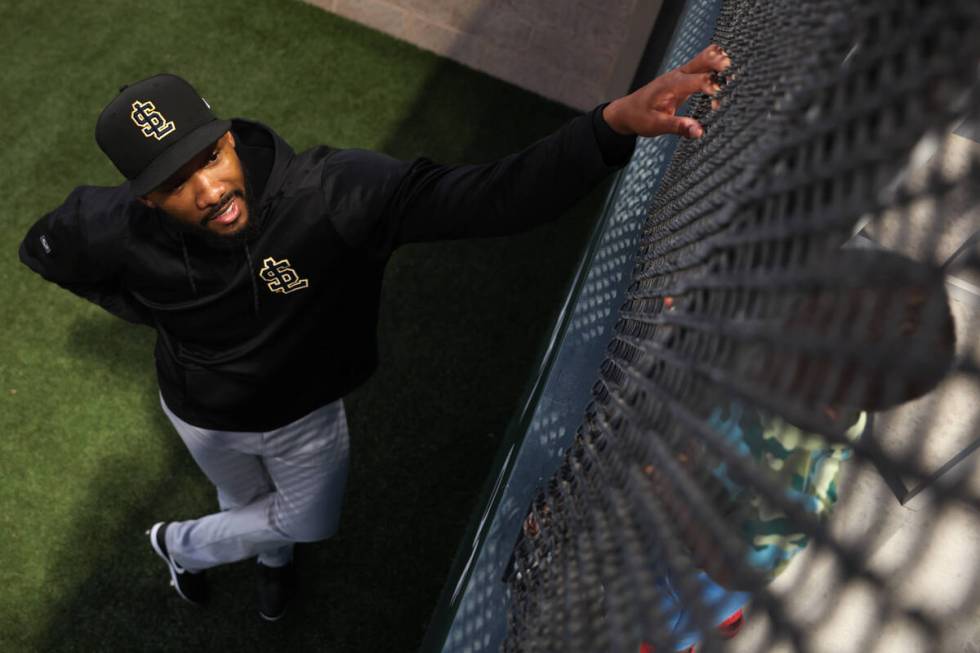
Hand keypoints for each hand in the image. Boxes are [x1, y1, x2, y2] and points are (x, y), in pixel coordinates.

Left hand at [602, 44, 730, 138]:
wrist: (627, 111)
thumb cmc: (640, 118)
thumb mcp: (657, 126)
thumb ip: (678, 127)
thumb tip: (699, 132)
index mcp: (672, 85)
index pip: (699, 80)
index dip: (714, 88)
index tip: (723, 99)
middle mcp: (678, 75)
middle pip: (705, 60)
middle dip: (722, 65)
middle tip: (737, 77)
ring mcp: (681, 74)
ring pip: (705, 59)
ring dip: (721, 64)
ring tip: (737, 75)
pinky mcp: (684, 78)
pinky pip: (703, 67)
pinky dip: (716, 68)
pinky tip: (727, 76)